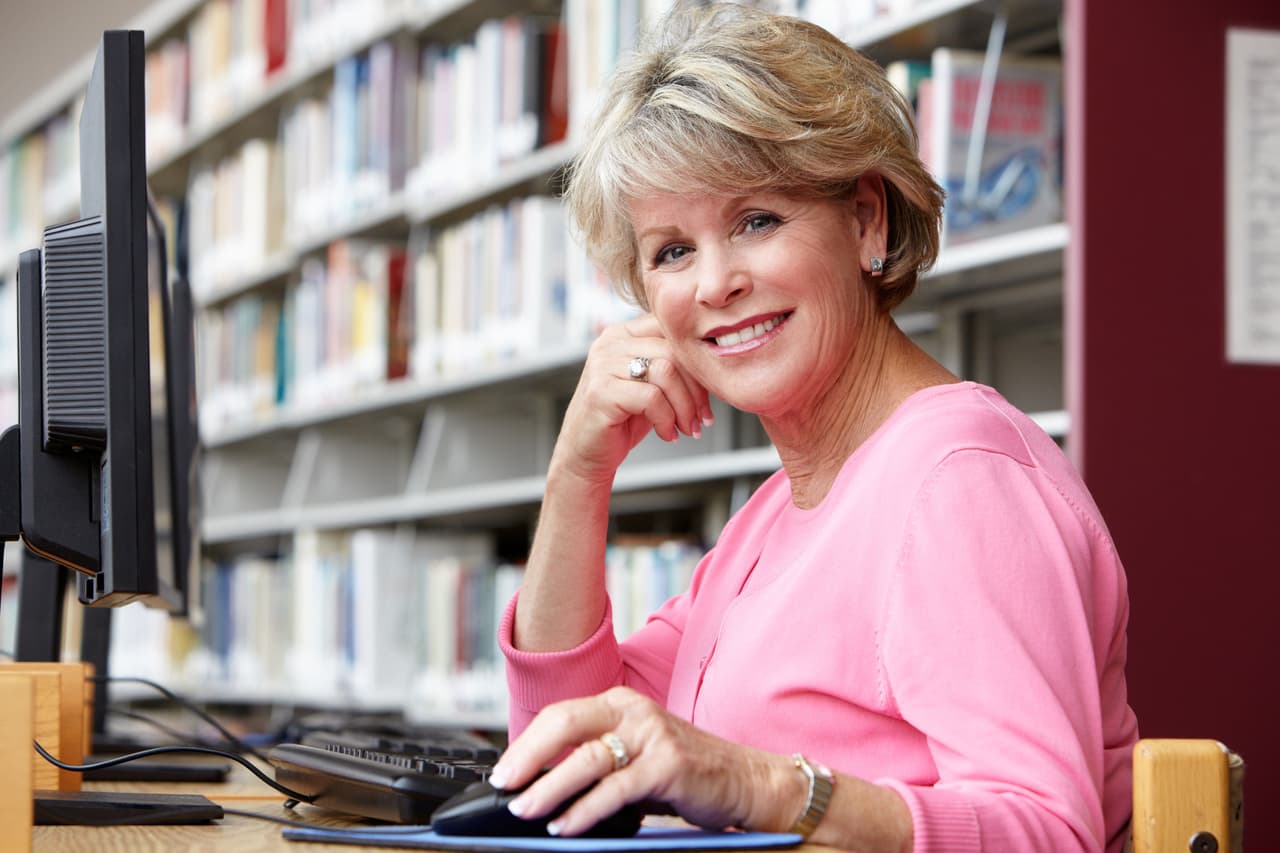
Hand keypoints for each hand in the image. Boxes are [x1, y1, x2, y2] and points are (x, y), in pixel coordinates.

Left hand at [488, 687, 796, 836]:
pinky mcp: (669, 765)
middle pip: (566, 725)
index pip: (560, 715)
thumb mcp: (635, 758)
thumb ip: (596, 763)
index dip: (526, 743)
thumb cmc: (686, 771)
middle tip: (504, 785)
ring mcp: (653, 736)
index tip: (502, 772)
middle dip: (528, 757)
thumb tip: (541, 786)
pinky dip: (585, 810)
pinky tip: (566, 826)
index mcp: (620, 704)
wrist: (746, 780)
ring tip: (525, 809)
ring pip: (588, 758)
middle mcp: (634, 712)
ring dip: (550, 788)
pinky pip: (616, 788)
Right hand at [554, 315, 712, 483]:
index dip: (696, 363)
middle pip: (673, 351)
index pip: (672, 331)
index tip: (707, 394)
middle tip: (701, 418)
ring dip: (684, 407)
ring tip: (685, 428)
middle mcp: (610, 343)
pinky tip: (666, 433)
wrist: (587, 454)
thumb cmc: (622, 420)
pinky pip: (651, 398)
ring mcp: (602, 365)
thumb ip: (672, 365)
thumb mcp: (650, 385)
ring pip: (666, 373)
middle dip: (696, 390)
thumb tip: (714, 364)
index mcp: (623, 334)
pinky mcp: (601, 391)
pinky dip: (666, 419)